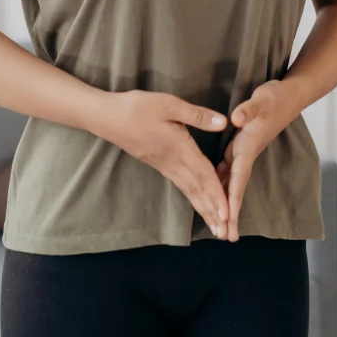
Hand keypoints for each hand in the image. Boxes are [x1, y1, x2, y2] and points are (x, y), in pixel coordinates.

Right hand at [96, 90, 229, 239]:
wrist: (107, 118)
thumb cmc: (137, 107)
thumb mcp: (169, 104)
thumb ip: (196, 115)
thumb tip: (223, 123)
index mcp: (179, 147)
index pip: (203, 174)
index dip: (217, 194)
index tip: (229, 214)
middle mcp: (172, 162)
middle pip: (197, 189)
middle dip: (212, 211)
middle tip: (226, 233)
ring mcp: (164, 165)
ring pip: (188, 190)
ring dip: (203, 208)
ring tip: (215, 226)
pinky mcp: (158, 164)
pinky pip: (181, 185)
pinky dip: (193, 197)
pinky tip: (198, 202)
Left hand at [215, 80, 298, 241]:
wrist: (288, 95)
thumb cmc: (274, 98)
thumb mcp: (261, 100)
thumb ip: (248, 110)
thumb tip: (235, 120)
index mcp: (248, 147)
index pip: (238, 178)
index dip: (232, 198)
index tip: (228, 219)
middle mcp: (245, 154)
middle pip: (236, 188)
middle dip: (232, 213)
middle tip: (226, 237)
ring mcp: (243, 151)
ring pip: (232, 182)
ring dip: (227, 203)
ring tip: (221, 226)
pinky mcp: (240, 146)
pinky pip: (228, 170)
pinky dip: (222, 185)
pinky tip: (212, 193)